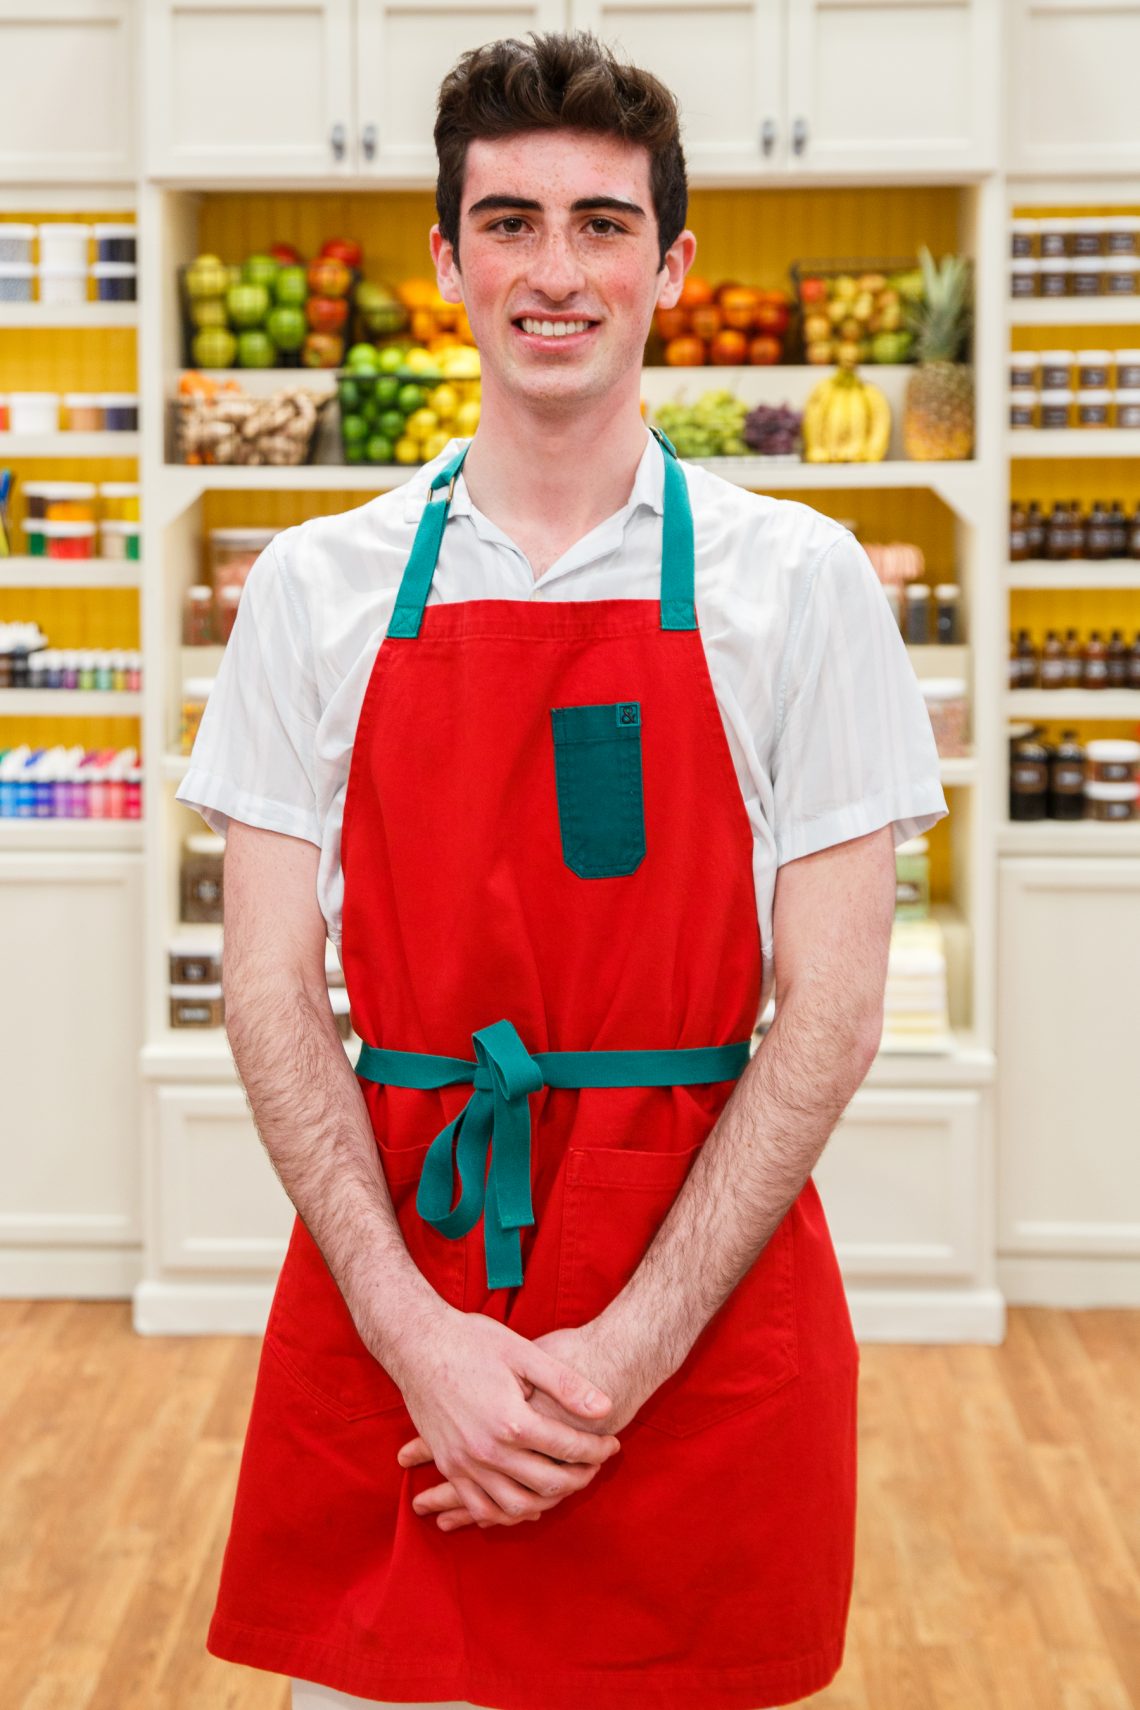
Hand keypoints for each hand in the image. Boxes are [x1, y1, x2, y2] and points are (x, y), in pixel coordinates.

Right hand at [400, 1320, 646, 1531]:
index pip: (568, 1447)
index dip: (597, 1449)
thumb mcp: (523, 1353)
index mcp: (511, 1421)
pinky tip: (527, 1503)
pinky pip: (480, 1506)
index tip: (613, 1443)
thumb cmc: (471, 1341)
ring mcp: (464, 1463)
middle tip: (596, 1465)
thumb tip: (605, 1408)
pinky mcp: (449, 1465)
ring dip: (549, 1501)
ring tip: (567, 1484)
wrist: (416, 1343)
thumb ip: (565, 1384)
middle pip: (547, 1483)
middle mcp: (487, 1450)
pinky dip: (507, 1513)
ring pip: (516, 1505)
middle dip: (580, 1478)